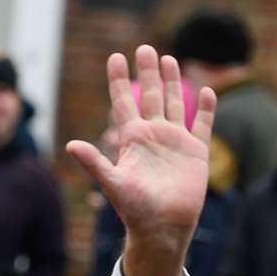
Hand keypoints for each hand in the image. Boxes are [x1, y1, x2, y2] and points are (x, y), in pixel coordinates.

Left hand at [67, 46, 214, 275]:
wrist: (163, 227)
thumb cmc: (135, 209)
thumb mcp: (112, 183)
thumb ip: (94, 162)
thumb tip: (70, 145)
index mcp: (132, 139)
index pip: (123, 102)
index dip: (118, 80)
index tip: (115, 56)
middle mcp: (153, 135)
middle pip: (149, 96)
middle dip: (146, 72)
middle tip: (144, 48)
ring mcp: (175, 142)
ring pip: (174, 103)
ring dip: (172, 82)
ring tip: (169, 59)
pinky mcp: (196, 152)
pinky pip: (201, 125)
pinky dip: (205, 109)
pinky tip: (207, 91)